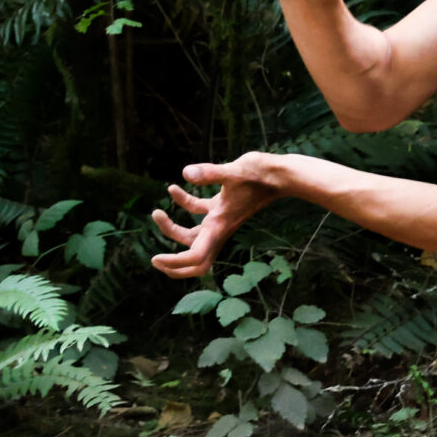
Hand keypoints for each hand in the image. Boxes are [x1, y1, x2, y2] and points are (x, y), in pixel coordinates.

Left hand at [150, 154, 286, 277]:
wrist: (280, 175)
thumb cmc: (260, 174)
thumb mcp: (233, 172)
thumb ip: (209, 173)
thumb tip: (186, 173)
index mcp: (219, 226)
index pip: (196, 257)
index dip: (175, 264)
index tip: (157, 258)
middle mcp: (219, 228)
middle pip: (194, 258)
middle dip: (174, 263)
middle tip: (155, 258)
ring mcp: (220, 218)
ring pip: (192, 236)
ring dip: (172, 230)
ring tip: (156, 213)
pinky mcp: (222, 206)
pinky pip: (198, 213)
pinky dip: (183, 204)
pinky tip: (173, 189)